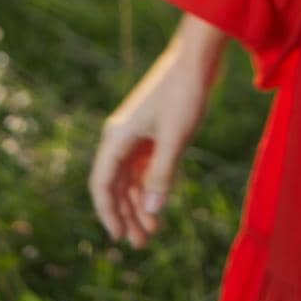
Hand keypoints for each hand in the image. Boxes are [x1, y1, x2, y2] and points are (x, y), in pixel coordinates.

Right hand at [88, 20, 226, 247]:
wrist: (197, 57)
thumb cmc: (184, 92)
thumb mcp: (176, 137)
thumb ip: (162, 174)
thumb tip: (152, 211)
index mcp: (118, 136)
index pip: (102, 183)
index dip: (107, 212)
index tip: (119, 237)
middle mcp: (122, 136)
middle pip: (117, 185)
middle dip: (127, 214)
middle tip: (141, 243)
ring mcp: (138, 133)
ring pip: (132, 178)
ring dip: (140, 203)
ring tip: (153, 232)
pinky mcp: (153, 130)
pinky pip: (145, 166)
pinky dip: (151, 186)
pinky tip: (160, 203)